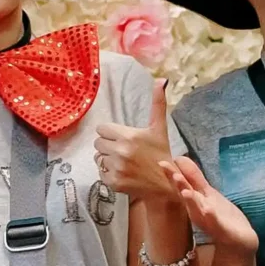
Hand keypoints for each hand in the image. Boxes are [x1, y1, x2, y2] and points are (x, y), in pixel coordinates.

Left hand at [94, 79, 178, 202]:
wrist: (167, 185)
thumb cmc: (161, 154)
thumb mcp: (159, 128)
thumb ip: (157, 104)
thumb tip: (161, 80)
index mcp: (129, 136)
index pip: (101, 129)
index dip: (110, 133)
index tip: (121, 138)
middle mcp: (120, 151)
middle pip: (98, 143)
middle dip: (108, 145)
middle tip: (122, 150)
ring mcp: (116, 168)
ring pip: (98, 158)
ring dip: (107, 159)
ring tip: (123, 162)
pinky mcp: (113, 182)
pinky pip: (100, 172)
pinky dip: (108, 173)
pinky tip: (122, 172)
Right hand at [169, 156, 257, 255]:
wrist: (238, 240)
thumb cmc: (220, 214)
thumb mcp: (206, 192)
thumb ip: (193, 177)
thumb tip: (180, 158)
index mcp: (194, 199)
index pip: (180, 183)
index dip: (172, 173)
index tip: (162, 162)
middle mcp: (197, 209)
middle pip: (185, 194)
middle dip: (177, 184)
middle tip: (167, 171)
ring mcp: (209, 220)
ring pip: (197, 209)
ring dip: (190, 200)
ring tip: (185, 190)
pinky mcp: (222, 229)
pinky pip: (215, 223)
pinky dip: (211, 216)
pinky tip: (208, 209)